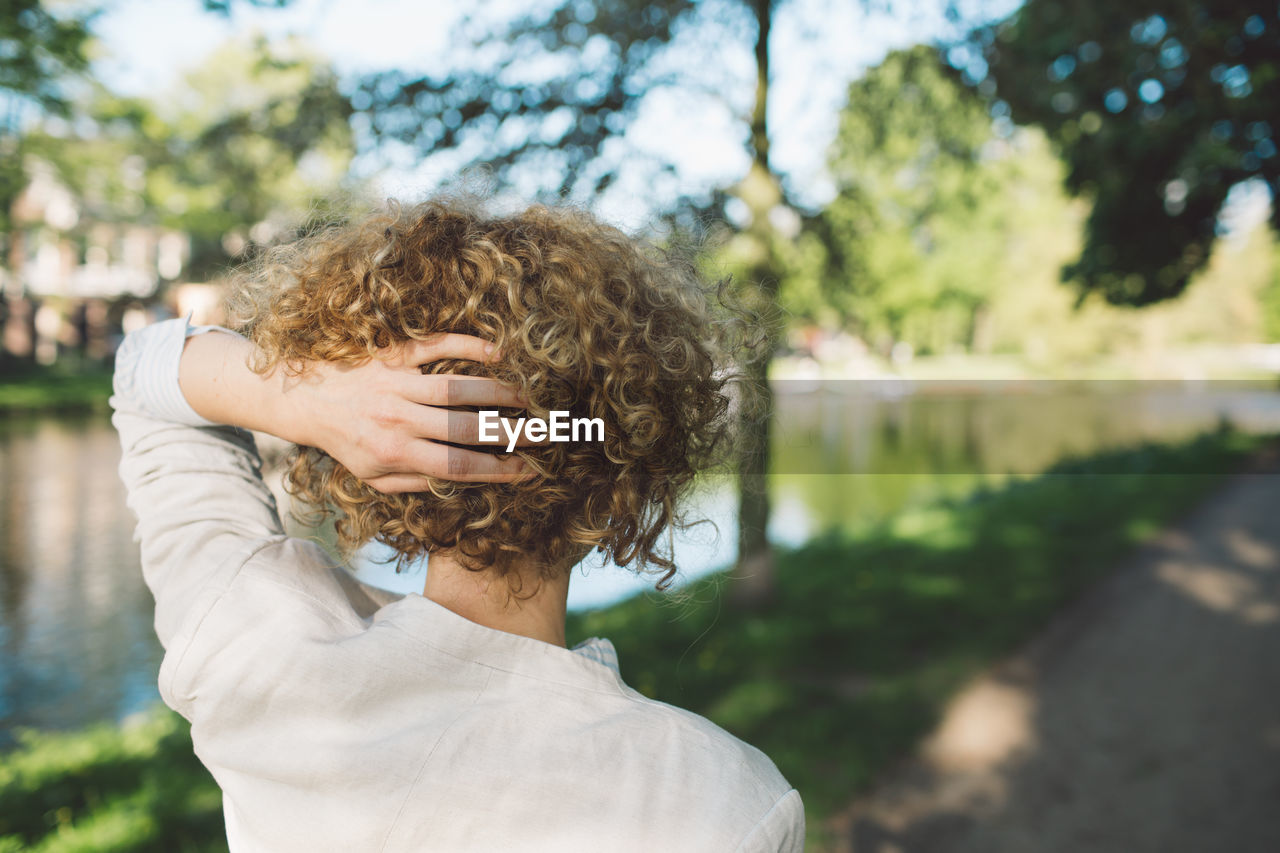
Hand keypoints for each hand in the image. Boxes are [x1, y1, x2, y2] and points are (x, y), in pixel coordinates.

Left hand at [283, 334, 529, 491]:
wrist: (301, 397)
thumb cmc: (344, 441)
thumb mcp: (373, 476)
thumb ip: (414, 483)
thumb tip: (459, 483)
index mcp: (395, 454)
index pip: (458, 467)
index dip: (497, 470)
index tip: (527, 469)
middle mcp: (398, 419)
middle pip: (466, 429)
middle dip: (510, 433)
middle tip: (544, 433)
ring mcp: (397, 383)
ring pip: (457, 388)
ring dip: (499, 391)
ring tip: (529, 397)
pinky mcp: (393, 353)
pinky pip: (437, 347)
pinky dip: (469, 347)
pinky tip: (498, 353)